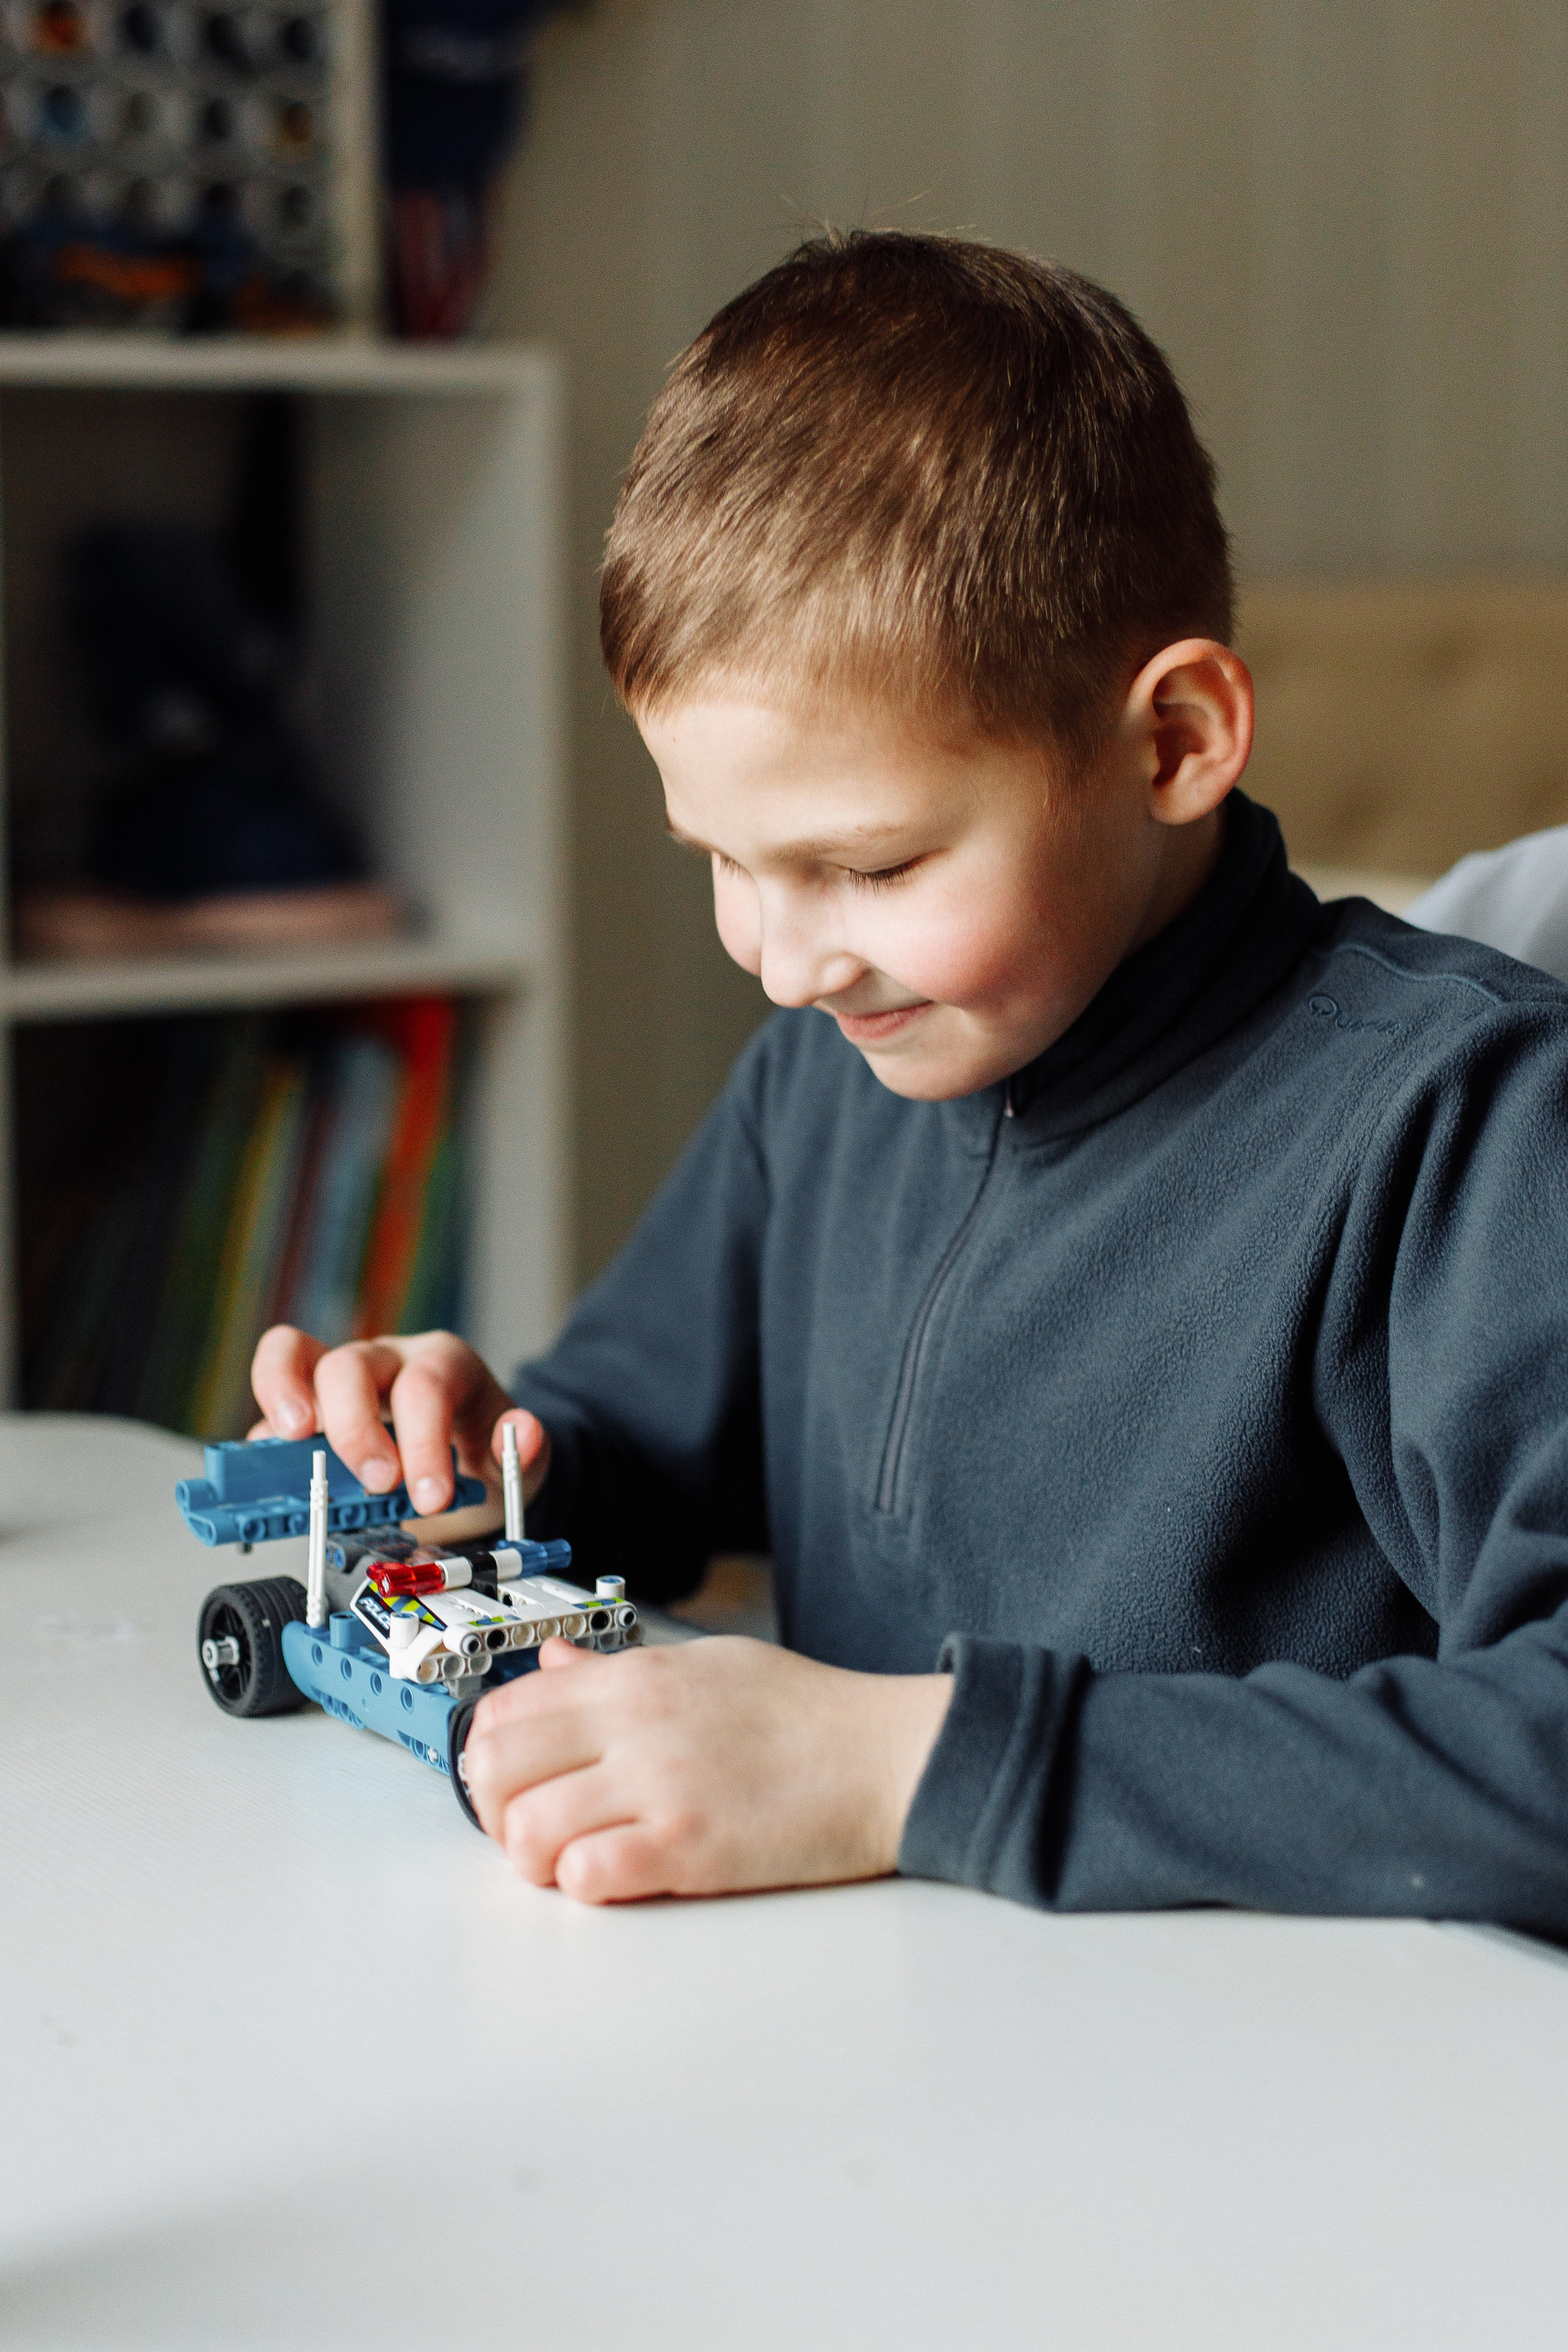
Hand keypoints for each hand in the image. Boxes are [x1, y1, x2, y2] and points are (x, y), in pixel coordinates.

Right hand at [248, 1324, 550, 1519]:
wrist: (467, 1463)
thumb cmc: (483, 1453)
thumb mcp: (518, 1460)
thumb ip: (526, 1450)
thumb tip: (525, 1433)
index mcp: (442, 1365)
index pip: (426, 1385)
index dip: (424, 1441)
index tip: (431, 1497)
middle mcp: (387, 1362)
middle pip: (352, 1364)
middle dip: (356, 1426)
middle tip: (374, 1482)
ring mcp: (340, 1382)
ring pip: (296, 1356)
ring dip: (285, 1394)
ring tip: (289, 1438)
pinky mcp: (305, 1411)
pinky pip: (271, 1404)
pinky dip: (262, 1433)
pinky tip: (266, 1470)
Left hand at [462, 1634, 953, 1902]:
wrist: (886, 1755)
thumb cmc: (806, 1713)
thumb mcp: (705, 1663)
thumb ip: (620, 1668)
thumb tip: (554, 1664)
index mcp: (636, 1678)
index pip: (507, 1706)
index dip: (489, 1751)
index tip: (510, 1778)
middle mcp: (635, 1724)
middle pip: (497, 1767)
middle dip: (497, 1808)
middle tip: (533, 1826)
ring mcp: (659, 1786)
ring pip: (528, 1830)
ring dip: (537, 1857)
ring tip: (576, 1858)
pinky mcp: (689, 1847)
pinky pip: (588, 1875)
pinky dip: (585, 1885)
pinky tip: (619, 1875)